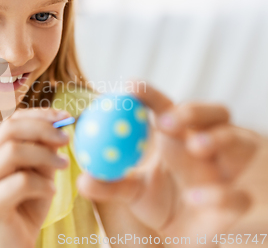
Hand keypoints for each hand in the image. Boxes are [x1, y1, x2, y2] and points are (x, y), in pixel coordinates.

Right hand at [0, 108, 70, 247]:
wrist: (13, 247)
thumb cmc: (26, 208)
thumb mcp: (39, 172)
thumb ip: (44, 150)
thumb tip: (58, 125)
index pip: (10, 121)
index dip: (38, 115)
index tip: (64, 117)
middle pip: (8, 129)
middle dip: (42, 129)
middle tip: (66, 139)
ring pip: (12, 151)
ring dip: (44, 155)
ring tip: (64, 166)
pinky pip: (20, 182)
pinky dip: (42, 183)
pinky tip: (51, 191)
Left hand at [77, 81, 258, 245]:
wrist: (183, 234)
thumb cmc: (159, 200)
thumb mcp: (131, 191)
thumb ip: (109, 183)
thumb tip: (82, 178)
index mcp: (178, 136)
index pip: (167, 107)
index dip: (151, 94)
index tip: (129, 87)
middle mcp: (207, 144)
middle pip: (214, 113)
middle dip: (193, 111)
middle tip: (166, 120)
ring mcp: (227, 169)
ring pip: (238, 140)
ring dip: (218, 139)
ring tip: (195, 147)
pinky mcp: (236, 200)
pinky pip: (238, 194)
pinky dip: (221, 194)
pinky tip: (196, 199)